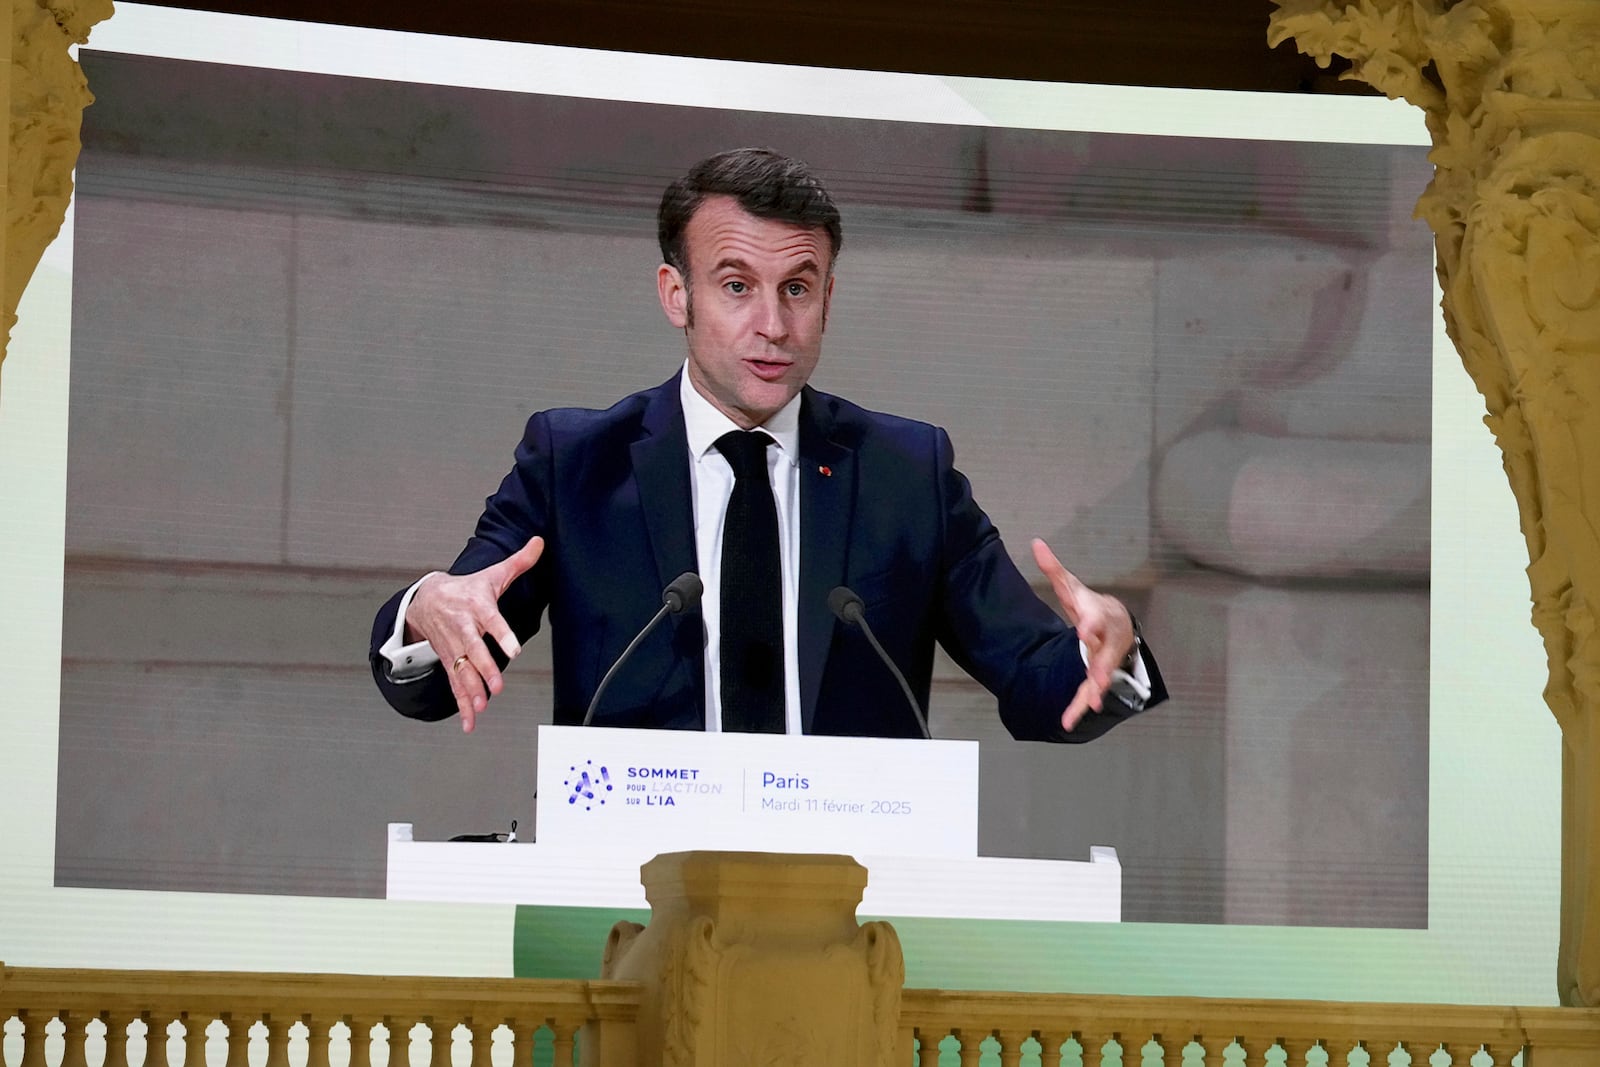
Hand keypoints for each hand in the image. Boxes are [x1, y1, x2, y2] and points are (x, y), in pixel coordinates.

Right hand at [405, 536, 543, 732]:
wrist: (426, 599)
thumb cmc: (468, 588)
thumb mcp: (492, 575)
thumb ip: (518, 562)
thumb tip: (540, 542)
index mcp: (476, 606)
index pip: (491, 620)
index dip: (501, 633)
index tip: (513, 649)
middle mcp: (463, 628)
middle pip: (473, 650)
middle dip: (484, 669)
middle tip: (496, 686)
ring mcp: (454, 647)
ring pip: (462, 671)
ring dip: (470, 691)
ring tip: (480, 708)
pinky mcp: (449, 662)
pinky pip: (454, 684)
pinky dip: (461, 704)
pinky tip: (469, 723)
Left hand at [1031, 538, 1135, 732]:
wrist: (1118, 622)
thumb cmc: (1090, 605)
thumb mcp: (1072, 587)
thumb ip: (1054, 569)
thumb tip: (1036, 543)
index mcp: (1098, 616)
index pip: (1094, 619)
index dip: (1090, 624)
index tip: (1083, 630)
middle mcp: (1105, 641)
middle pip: (1104, 654)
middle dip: (1100, 665)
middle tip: (1098, 678)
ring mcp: (1105, 661)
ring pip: (1102, 677)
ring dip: (1096, 691)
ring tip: (1092, 704)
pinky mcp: (1099, 676)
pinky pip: (1091, 693)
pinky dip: (1082, 706)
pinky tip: (1069, 721)